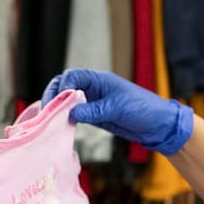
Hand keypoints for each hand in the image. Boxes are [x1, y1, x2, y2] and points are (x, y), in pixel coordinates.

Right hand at [41, 69, 192, 154]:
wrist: (158, 125)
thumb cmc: (143, 109)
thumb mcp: (117, 109)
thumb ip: (93, 110)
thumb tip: (70, 112)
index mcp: (100, 80)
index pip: (73, 76)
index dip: (62, 86)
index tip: (57, 101)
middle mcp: (94, 89)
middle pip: (65, 87)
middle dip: (54, 96)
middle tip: (45, 111)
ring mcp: (93, 103)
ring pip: (68, 102)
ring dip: (58, 109)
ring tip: (48, 120)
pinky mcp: (95, 116)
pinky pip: (75, 115)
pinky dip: (66, 119)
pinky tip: (60, 127)